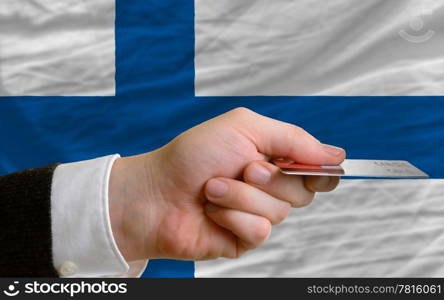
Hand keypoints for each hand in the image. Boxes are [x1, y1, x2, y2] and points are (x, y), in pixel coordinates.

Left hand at [108, 108, 344, 260]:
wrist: (156, 192)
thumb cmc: (193, 155)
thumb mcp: (244, 127)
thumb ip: (293, 138)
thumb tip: (336, 154)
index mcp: (272, 157)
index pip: (316, 167)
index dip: (320, 169)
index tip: (313, 167)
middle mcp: (268, 186)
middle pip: (304, 191)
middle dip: (271, 178)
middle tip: (243, 168)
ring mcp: (257, 213)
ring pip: (280, 211)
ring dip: (242, 196)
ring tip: (213, 188)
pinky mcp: (245, 238)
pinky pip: (260, 231)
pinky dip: (233, 217)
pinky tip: (212, 211)